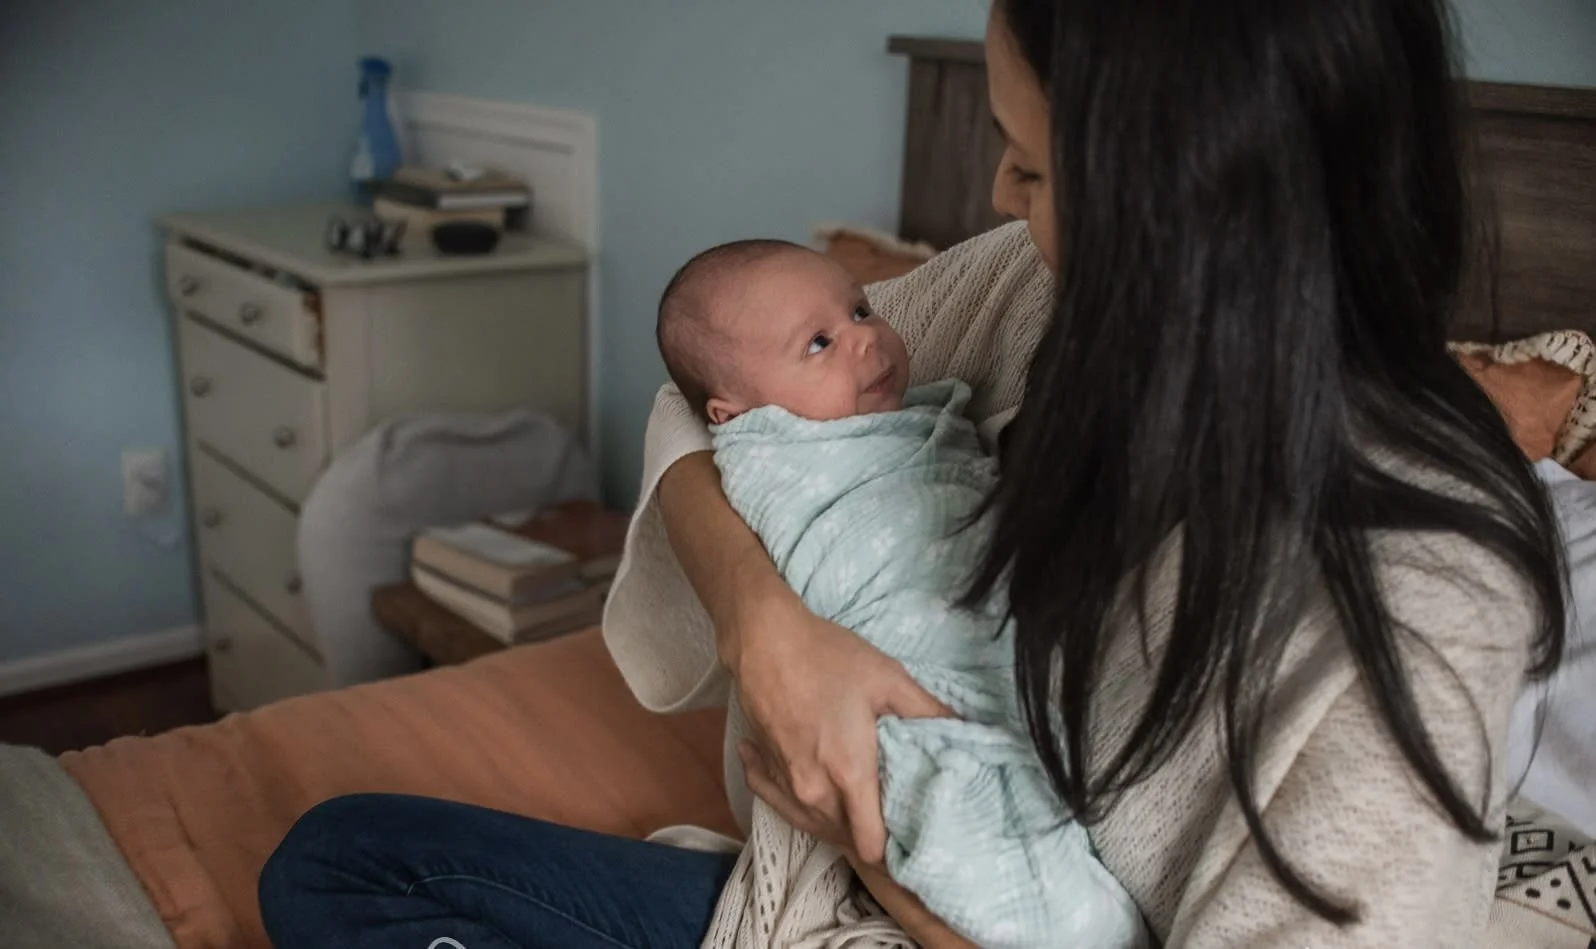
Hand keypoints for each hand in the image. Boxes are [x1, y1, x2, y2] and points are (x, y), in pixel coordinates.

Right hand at [728, 597, 952, 863]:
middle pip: (844, 838)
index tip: (907, 834)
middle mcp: (814, 789)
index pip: (870, 845)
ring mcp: (786, 781)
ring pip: (813, 825)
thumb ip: (929, 712)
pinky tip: (801, 784)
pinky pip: (779, 802)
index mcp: (849, 774)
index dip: (891, 848)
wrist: (763, 639)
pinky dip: (795, 801)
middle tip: (887, 811)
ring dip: (835, 821)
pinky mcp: (766, 766)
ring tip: (855, 805)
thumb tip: (969, 731)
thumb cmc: (828, 656)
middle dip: (867, 833)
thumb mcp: (888, 679)